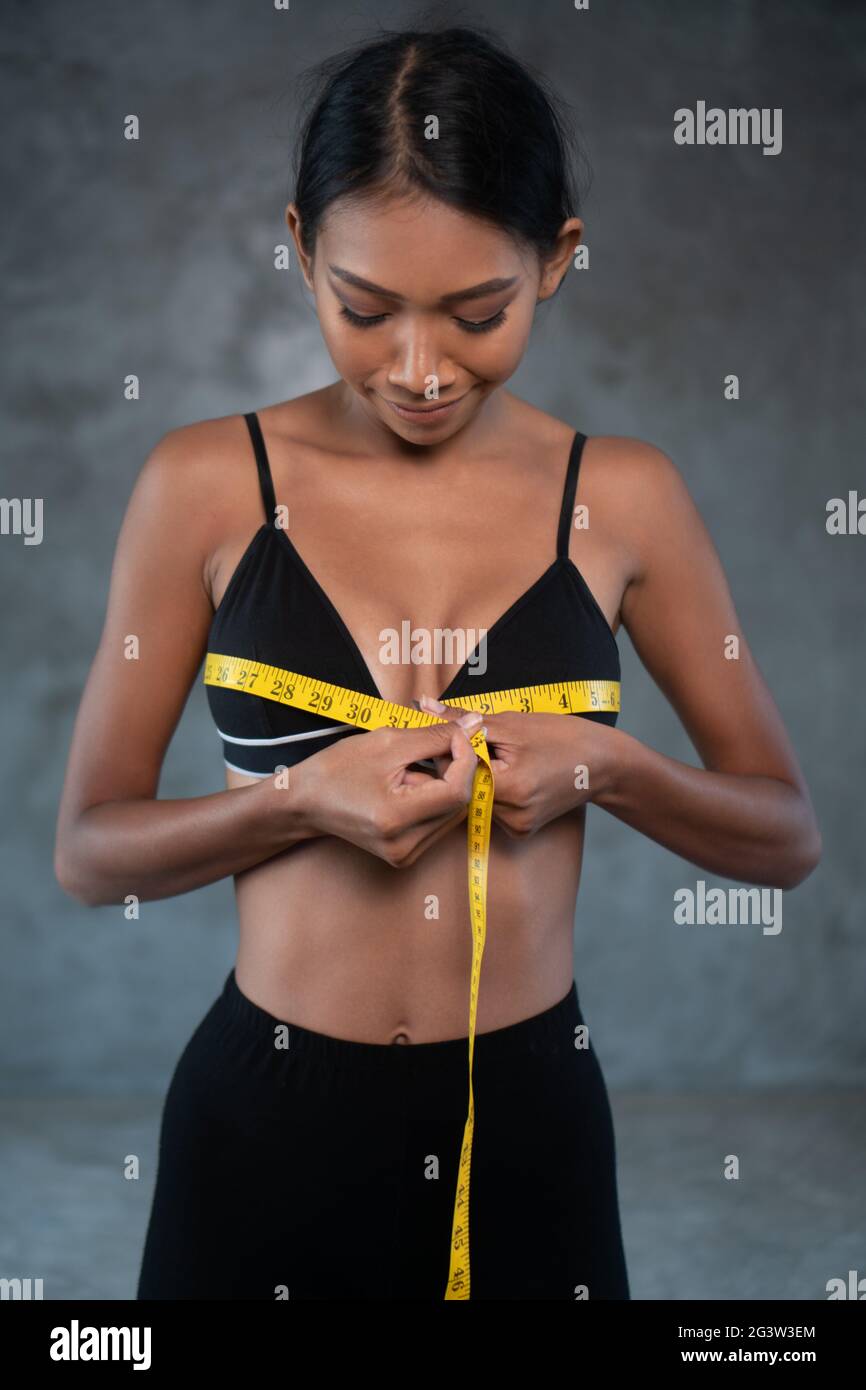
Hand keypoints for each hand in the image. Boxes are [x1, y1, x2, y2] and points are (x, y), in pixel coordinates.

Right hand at [297, 711, 484, 866]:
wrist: (305, 801)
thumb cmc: (338, 768)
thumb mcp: (387, 742)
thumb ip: (435, 734)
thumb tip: (475, 725)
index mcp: (396, 818)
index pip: (457, 791)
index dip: (466, 758)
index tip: (458, 734)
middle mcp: (404, 845)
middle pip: (459, 803)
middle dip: (457, 769)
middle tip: (437, 744)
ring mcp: (406, 854)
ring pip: (452, 812)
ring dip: (446, 783)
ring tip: (412, 767)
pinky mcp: (406, 854)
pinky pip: (438, 821)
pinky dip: (434, 797)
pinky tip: (409, 785)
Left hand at [418, 694, 615, 838]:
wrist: (603, 764)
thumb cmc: (560, 736)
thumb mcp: (511, 721)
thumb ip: (462, 719)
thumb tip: (422, 705)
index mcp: (508, 787)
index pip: (454, 771)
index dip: (449, 750)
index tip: (455, 733)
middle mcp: (511, 815)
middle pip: (462, 787)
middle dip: (462, 763)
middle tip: (484, 742)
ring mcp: (517, 827)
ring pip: (474, 798)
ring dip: (477, 776)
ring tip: (504, 758)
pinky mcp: (521, 831)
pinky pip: (491, 808)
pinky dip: (493, 790)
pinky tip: (513, 776)